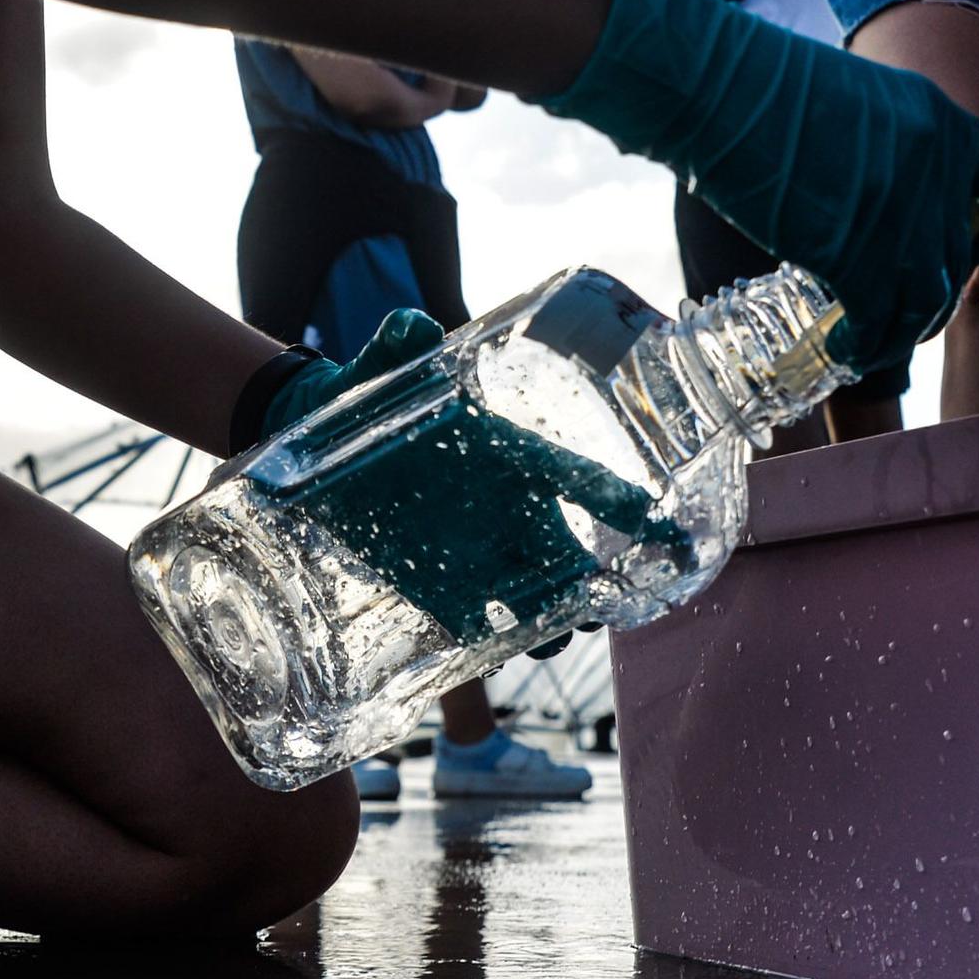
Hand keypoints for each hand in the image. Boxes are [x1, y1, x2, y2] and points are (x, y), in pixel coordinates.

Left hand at [264, 308, 684, 653]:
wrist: (312, 439)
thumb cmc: (365, 395)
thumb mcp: (377, 369)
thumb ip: (396, 347)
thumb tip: (410, 326)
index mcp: (511, 455)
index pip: (581, 480)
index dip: (624, 505)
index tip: (667, 532)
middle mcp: (505, 507)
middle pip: (567, 555)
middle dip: (594, 586)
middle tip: (606, 611)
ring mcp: (475, 550)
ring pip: (532, 597)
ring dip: (547, 623)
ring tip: (549, 642)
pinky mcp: (435, 583)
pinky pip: (477, 620)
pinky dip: (491, 639)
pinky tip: (496, 653)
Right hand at [540, 0, 978, 372]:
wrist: (718, 90)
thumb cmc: (764, 87)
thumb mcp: (856, 99)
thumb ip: (888, 145)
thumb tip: (880, 191)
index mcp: (940, 121)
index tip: (971, 248)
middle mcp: (935, 170)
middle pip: (957, 256)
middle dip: (932, 295)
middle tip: (899, 309)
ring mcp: (900, 215)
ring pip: (927, 300)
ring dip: (902, 332)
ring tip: (870, 342)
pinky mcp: (854, 255)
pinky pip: (878, 320)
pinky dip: (864, 344)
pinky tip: (842, 345)